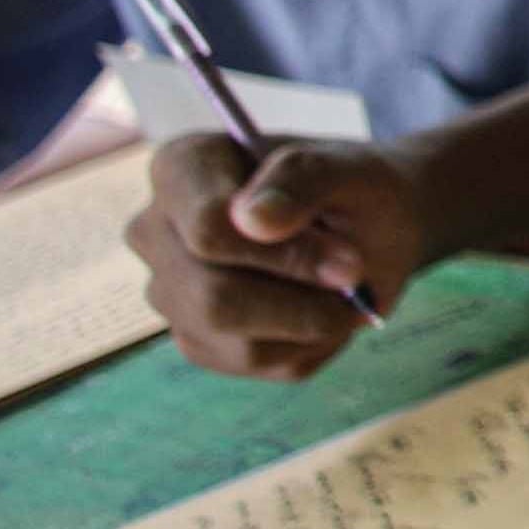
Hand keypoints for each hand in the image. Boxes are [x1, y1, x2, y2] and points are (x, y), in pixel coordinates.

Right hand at [126, 136, 434, 380]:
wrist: (372, 224)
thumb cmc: (354, 186)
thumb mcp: (349, 168)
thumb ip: (302, 178)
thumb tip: (251, 220)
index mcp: (181, 168)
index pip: (207, 227)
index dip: (283, 254)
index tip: (348, 260)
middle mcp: (157, 231)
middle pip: (212, 296)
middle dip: (301, 299)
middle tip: (360, 281)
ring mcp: (170, 290)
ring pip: (234, 340)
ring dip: (311, 321)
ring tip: (346, 288)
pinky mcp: (198, 338)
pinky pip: (256, 361)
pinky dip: (310, 342)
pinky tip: (325, 307)